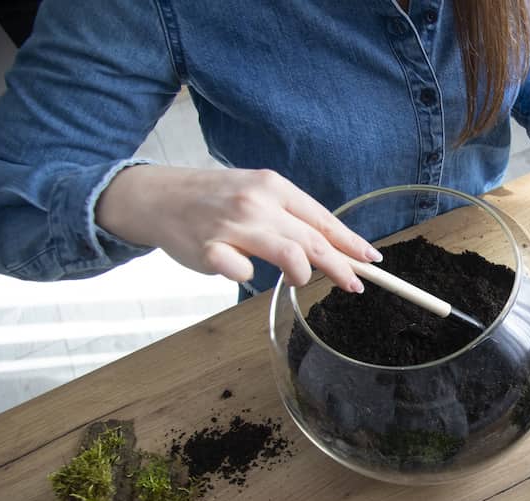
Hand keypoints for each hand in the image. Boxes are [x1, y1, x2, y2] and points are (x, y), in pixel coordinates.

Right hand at [96, 165, 380, 290]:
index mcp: (273, 186)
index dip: (350, 243)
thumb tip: (336, 247)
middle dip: (340, 266)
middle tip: (355, 284)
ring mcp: (233, 226)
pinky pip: (240, 272)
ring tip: (298, 278)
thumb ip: (291, 218)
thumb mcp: (258, 195)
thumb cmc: (216, 200)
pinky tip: (240, 269)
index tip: (371, 261)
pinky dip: (246, 276)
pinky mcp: (209, 249)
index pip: (322, 220)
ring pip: (289, 255)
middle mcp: (257, 203)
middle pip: (313, 241)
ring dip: (301, 274)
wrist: (159, 196)